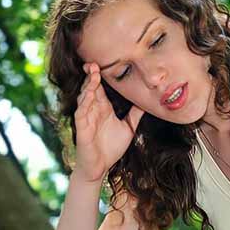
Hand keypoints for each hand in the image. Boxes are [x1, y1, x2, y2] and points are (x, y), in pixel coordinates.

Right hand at [72, 63, 144, 183]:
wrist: (100, 168)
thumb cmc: (111, 149)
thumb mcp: (128, 128)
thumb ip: (135, 114)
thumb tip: (148, 102)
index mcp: (103, 108)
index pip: (100, 87)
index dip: (100, 74)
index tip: (103, 62)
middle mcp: (93, 110)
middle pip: (90, 87)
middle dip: (91, 74)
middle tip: (93, 62)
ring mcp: (86, 118)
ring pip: (84, 97)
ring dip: (88, 85)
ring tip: (93, 73)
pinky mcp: (81, 128)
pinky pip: (81, 112)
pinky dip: (84, 102)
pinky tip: (89, 94)